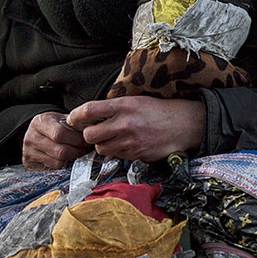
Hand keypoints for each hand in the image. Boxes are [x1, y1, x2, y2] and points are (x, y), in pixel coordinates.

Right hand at [22, 111, 89, 169]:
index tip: (85, 141)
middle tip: (83, 149)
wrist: (35, 133)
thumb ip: (74, 125)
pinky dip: (63, 164)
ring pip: (57, 162)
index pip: (60, 134)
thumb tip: (91, 133)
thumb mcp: (61, 119)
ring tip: (76, 153)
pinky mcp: (29, 162)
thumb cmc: (53, 125)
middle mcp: (31, 136)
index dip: (76, 139)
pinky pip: (52, 168)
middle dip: (76, 151)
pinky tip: (66, 158)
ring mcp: (28, 151)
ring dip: (71, 159)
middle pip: (60, 151)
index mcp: (40, 122)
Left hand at [67, 96, 203, 162]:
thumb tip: (89, 117)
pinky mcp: (136, 155)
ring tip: (112, 138)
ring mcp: (130, 142)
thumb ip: (113, 108)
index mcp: (124, 106)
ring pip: (101, 149)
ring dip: (103, 145)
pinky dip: (117, 152)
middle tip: (95, 132)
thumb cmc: (158, 111)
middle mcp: (125, 124)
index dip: (75, 116)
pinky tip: (126, 144)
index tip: (73, 119)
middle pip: (90, 135)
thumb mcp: (135, 101)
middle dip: (89, 135)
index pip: (89, 110)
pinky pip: (117, 156)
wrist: (183, 125)